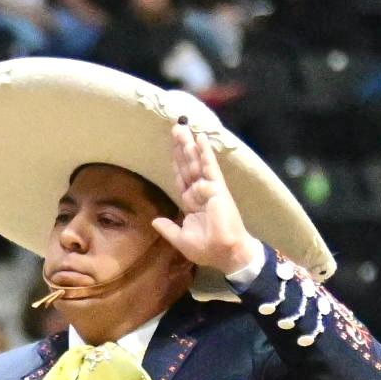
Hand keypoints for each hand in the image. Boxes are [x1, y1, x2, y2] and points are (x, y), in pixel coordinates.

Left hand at [150, 113, 259, 279]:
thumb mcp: (181, 239)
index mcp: (190, 202)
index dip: (175, 162)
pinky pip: (209, 167)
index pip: (180, 177)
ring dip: (189, 144)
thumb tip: (154, 220)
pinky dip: (205, 153)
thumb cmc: (207, 249)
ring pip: (195, 162)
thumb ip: (168, 228)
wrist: (226, 253)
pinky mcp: (217, 188)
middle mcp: (199, 191)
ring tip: (182, 127)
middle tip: (175, 126)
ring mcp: (209, 188)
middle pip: (187, 165)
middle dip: (181, 147)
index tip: (172, 146)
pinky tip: (201, 138)